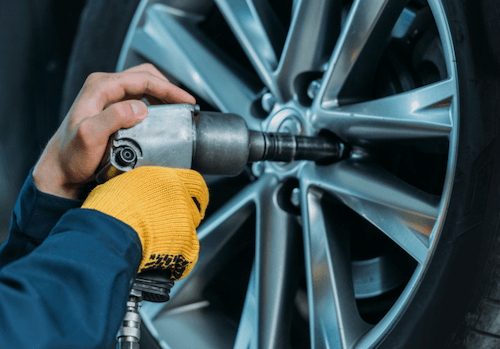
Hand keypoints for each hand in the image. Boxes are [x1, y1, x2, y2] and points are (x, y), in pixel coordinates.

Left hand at [33, 64, 195, 198]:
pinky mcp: (113, 109)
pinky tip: (162, 116)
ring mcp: (108, 97)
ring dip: (163, 96)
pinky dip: (155, 104)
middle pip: (145, 77)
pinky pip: (140, 98)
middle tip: (186, 105)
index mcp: (99, 87)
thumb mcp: (90, 136)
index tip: (186, 101)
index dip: (168, 89)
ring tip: (178, 110)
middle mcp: (104, 87)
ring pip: (144, 86)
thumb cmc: (71, 155)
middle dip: (168, 89)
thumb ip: (113, 118)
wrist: (60, 168)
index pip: (142, 79)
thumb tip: (140, 107)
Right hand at [82, 166, 208, 279]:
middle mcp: (180, 196)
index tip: (197, 199)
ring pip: (190, 231)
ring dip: (179, 239)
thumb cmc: (108, 210)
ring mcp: (185, 220)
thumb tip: (134, 195)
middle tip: (173, 226)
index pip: (195, 182)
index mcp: (166, 179)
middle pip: (193, 208)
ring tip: (160, 246)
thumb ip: (139, 189)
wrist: (110, 233)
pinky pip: (188, 254)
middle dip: (185, 218)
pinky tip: (168, 265)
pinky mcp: (186, 243)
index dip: (196, 193)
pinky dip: (179, 261)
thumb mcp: (122, 185)